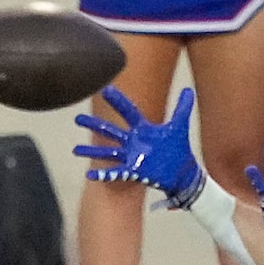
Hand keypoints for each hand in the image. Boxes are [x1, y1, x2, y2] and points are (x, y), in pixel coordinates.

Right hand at [74, 86, 205, 203]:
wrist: (181, 172)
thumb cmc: (177, 149)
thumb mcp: (179, 126)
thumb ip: (182, 107)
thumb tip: (188, 90)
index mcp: (142, 129)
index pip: (128, 112)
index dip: (118, 101)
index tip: (107, 89)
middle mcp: (133, 142)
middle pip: (110, 131)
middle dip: (94, 125)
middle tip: (78, 119)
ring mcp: (131, 157)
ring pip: (107, 152)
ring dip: (92, 151)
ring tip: (76, 150)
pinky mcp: (134, 172)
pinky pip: (116, 173)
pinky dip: (103, 175)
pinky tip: (91, 174)